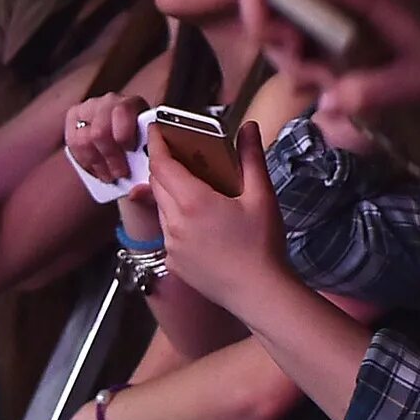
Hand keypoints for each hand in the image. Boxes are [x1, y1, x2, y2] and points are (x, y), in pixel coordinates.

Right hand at [63, 92, 150, 186]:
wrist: (132, 140)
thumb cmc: (147, 146)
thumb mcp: (155, 152)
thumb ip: (151, 169)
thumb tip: (137, 190)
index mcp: (134, 104)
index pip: (124, 111)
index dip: (125, 134)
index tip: (130, 151)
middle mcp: (110, 102)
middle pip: (100, 130)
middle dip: (110, 157)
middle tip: (121, 173)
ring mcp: (90, 109)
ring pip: (84, 139)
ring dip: (96, 162)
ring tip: (109, 175)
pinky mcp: (74, 118)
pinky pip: (72, 142)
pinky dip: (84, 160)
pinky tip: (96, 169)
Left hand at [151, 121, 290, 307]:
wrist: (257, 292)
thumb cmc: (263, 242)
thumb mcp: (261, 195)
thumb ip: (250, 158)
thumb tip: (248, 127)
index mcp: (193, 201)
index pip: (162, 164)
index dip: (157, 143)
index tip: (156, 127)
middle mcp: (174, 221)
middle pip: (158, 183)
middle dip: (165, 164)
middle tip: (181, 151)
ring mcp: (171, 244)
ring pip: (163, 207)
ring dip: (171, 191)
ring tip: (195, 185)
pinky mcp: (174, 261)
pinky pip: (169, 230)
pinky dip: (178, 216)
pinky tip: (203, 221)